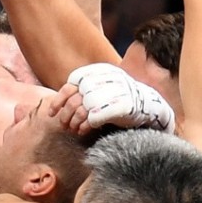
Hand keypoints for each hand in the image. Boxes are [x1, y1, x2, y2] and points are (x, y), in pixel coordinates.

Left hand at [57, 62, 174, 133]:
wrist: (149, 106)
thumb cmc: (120, 99)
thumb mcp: (103, 87)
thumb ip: (85, 90)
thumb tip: (60, 104)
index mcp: (99, 72)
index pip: (71, 84)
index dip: (59, 100)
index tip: (52, 112)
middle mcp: (105, 80)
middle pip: (74, 99)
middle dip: (65, 115)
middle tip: (64, 125)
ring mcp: (113, 93)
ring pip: (82, 109)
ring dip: (74, 122)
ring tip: (73, 129)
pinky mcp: (119, 107)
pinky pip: (93, 118)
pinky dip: (85, 126)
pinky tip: (83, 131)